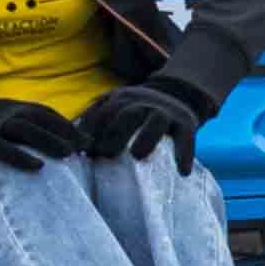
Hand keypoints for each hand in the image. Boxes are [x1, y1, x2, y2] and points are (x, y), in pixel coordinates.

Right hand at [0, 99, 81, 170]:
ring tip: (68, 154)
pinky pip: (2, 148)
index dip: (65, 125)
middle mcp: (2, 110)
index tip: (85, 140)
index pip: (43, 112)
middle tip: (84, 147)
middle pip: (39, 117)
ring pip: (25, 129)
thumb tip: (49, 140)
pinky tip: (38, 166)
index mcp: (9, 106)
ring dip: (49, 140)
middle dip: (64, 132)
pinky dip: (21, 157)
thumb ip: (19, 126)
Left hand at [87, 80, 207, 167]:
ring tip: (138, 156)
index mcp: (122, 99)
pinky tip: (183, 172)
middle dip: (115, 134)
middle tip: (106, 156)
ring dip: (146, 138)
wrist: (177, 93)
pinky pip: (186, 138)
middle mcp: (143, 103)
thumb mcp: (117, 105)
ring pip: (156, 121)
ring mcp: (165, 112)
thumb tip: (78, 147)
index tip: (86, 152)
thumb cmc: (138, 110)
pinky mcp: (186, 123)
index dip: (93, 132)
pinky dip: (184, 154)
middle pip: (128, 114)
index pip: (104, 113)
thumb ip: (97, 119)